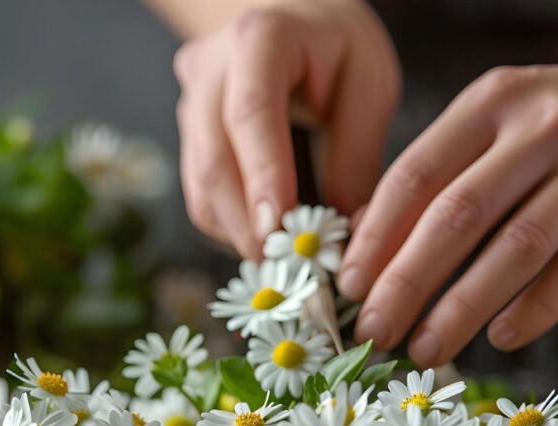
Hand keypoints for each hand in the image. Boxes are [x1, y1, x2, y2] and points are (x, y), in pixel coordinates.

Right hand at [173, 0, 400, 257]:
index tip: (280, 230)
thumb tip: (342, 238)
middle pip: (213, 160)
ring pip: (200, 185)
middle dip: (248, 224)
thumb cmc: (338, 48)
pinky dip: (232, 223)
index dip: (263, 177)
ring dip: (239, 232)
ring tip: (283, 260)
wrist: (292, 19)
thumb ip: (356, 158)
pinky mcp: (188, 134)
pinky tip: (267, 235)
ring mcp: (191, 102)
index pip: (250, 115)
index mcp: (260, 39)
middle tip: (286, 269)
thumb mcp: (369, 87)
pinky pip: (200, 192)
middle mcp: (210, 69)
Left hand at [337, 15, 557, 365]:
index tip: (348, 286)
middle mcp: (542, 125)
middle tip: (374, 331)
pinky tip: (502, 336)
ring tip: (426, 348)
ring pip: (516, 247)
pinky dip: (538, 308)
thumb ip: (451, 170)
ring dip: (462, 307)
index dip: (375, 237)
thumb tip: (378, 238)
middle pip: (456, 215)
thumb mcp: (512, 120)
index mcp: (494, 102)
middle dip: (405, 283)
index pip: (415, 174)